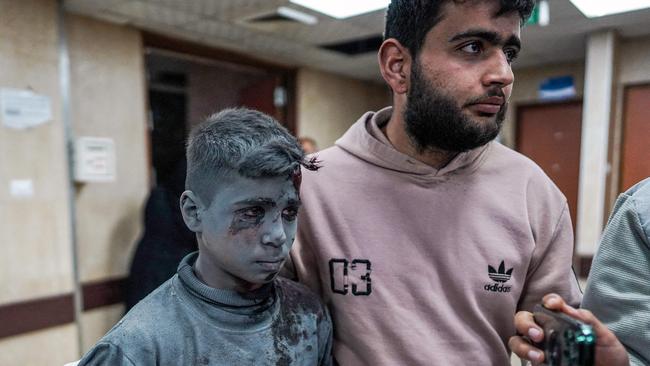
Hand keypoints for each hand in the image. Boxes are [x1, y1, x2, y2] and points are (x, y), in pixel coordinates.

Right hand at [508, 293, 628, 365]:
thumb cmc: (606, 355)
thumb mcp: (604, 337)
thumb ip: (589, 322)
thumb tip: (573, 311)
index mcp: (561, 320)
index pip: (549, 304)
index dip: (549, 301)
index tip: (553, 305)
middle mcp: (546, 331)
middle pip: (524, 319)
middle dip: (526, 323)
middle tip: (538, 335)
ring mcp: (540, 348)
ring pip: (517, 339)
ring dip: (522, 345)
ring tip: (538, 355)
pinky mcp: (538, 363)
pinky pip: (522, 358)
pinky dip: (525, 356)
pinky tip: (539, 360)